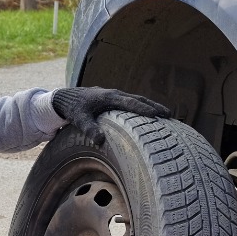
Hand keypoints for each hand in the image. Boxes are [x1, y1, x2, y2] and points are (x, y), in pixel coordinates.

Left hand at [51, 87, 170, 143]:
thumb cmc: (74, 109)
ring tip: (166, 114)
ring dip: (151, 106)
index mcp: (109, 97)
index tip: (158, 115)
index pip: (131, 103)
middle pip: (139, 99)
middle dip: (154, 106)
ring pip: (137, 100)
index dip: (144, 109)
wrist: (66, 98)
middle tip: (169, 115)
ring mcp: (115, 96)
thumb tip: (101, 141)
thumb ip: (90, 129)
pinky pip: (132, 102)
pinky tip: (149, 115)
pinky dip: (142, 107)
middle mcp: (115, 94)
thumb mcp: (80, 120)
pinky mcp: (114, 99)